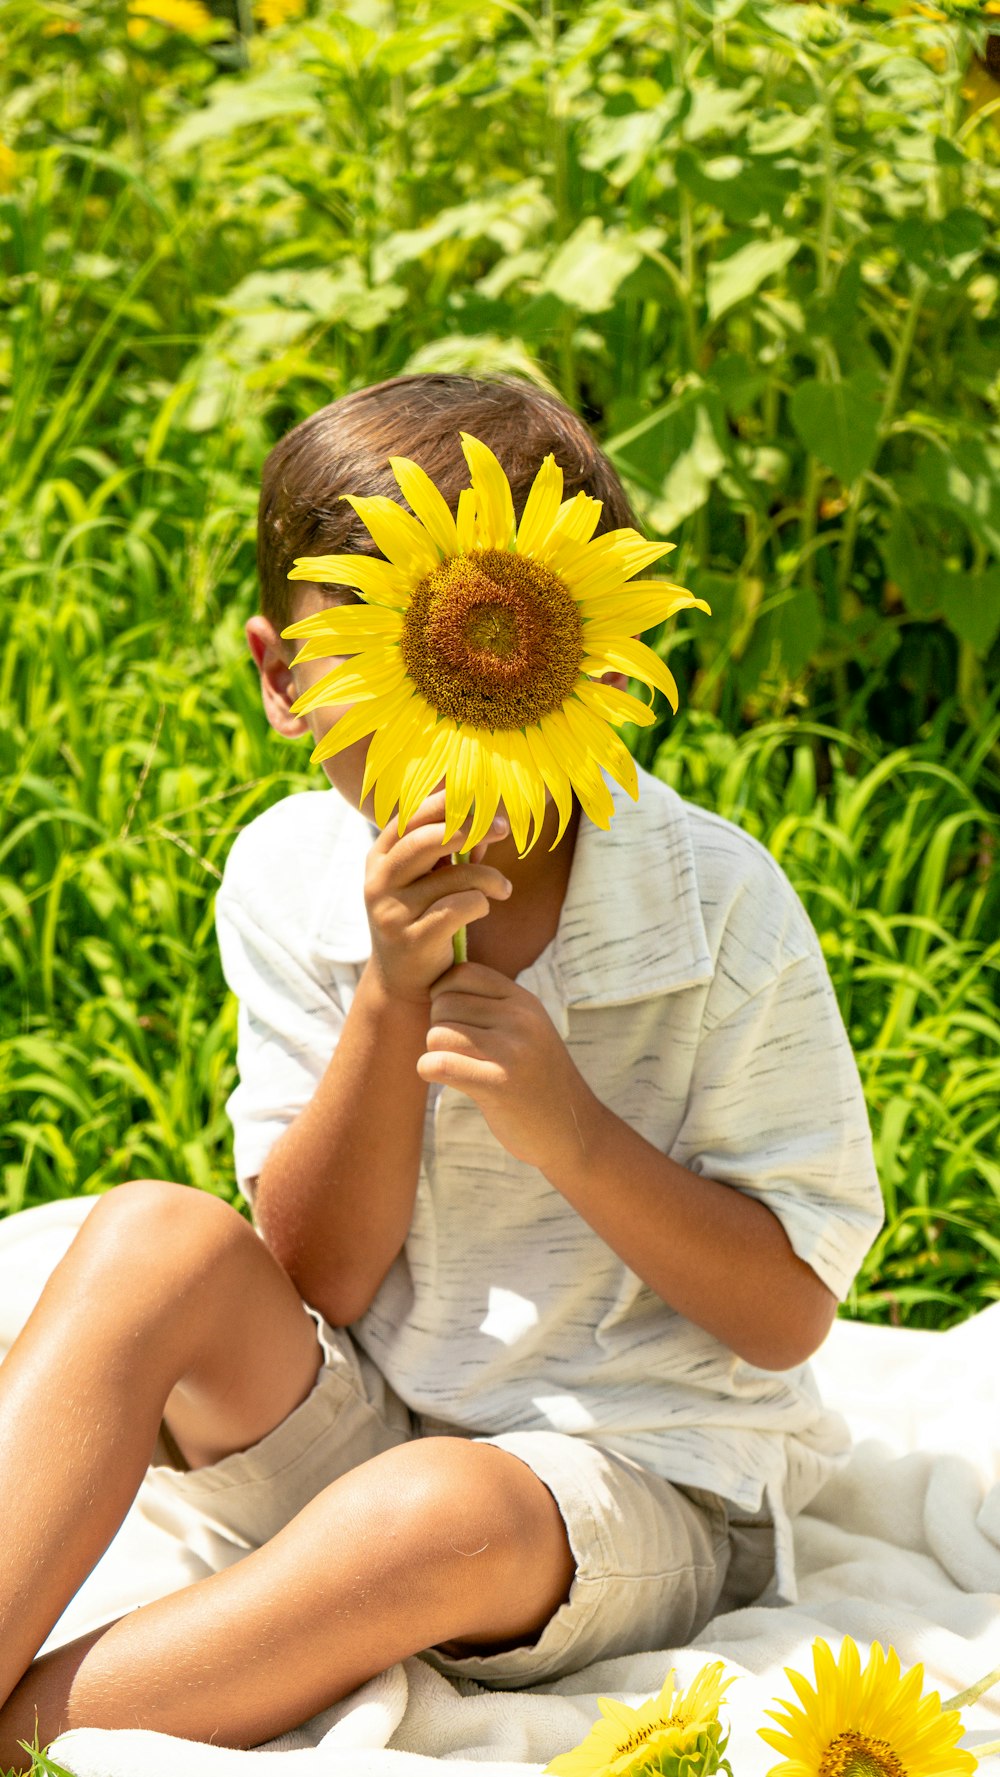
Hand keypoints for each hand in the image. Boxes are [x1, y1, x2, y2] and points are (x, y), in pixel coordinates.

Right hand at [364, 793, 511, 1005]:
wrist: (404, 981)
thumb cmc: (423, 918)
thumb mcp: (429, 881)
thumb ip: (450, 851)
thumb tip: (488, 819)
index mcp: (380, 857)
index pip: (409, 817)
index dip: (445, 803)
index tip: (480, 800)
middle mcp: (378, 881)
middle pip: (424, 840)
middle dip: (469, 828)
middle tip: (502, 827)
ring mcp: (391, 911)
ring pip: (452, 877)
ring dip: (488, 878)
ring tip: (503, 888)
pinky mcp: (411, 939)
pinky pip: (459, 908)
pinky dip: (480, 903)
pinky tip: (484, 907)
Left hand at [417, 962, 600, 1175]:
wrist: (572, 1130)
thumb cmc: (537, 1080)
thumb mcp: (527, 1029)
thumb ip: (492, 1006)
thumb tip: (437, 984)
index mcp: (524, 1001)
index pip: (462, 972)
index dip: (443, 994)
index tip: (452, 1020)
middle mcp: (519, 1019)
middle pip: (443, 1004)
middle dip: (439, 1028)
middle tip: (458, 1052)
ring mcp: (511, 1050)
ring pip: (437, 1034)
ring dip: (435, 1053)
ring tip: (456, 1067)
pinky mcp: (498, 1084)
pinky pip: (439, 1064)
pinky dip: (430, 1071)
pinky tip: (445, 1080)